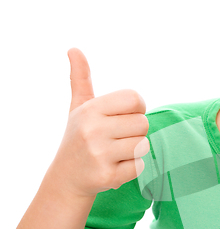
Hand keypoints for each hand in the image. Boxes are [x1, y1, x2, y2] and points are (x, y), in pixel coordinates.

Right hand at [49, 48, 150, 197]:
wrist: (66, 179)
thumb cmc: (78, 138)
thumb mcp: (78, 108)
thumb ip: (80, 79)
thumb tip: (73, 48)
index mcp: (91, 109)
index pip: (135, 99)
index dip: (135, 109)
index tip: (123, 117)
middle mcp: (93, 130)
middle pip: (143, 123)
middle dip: (134, 132)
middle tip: (116, 139)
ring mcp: (99, 155)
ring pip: (143, 145)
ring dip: (134, 151)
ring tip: (114, 153)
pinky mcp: (108, 177)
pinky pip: (140, 166)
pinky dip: (131, 168)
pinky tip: (114, 168)